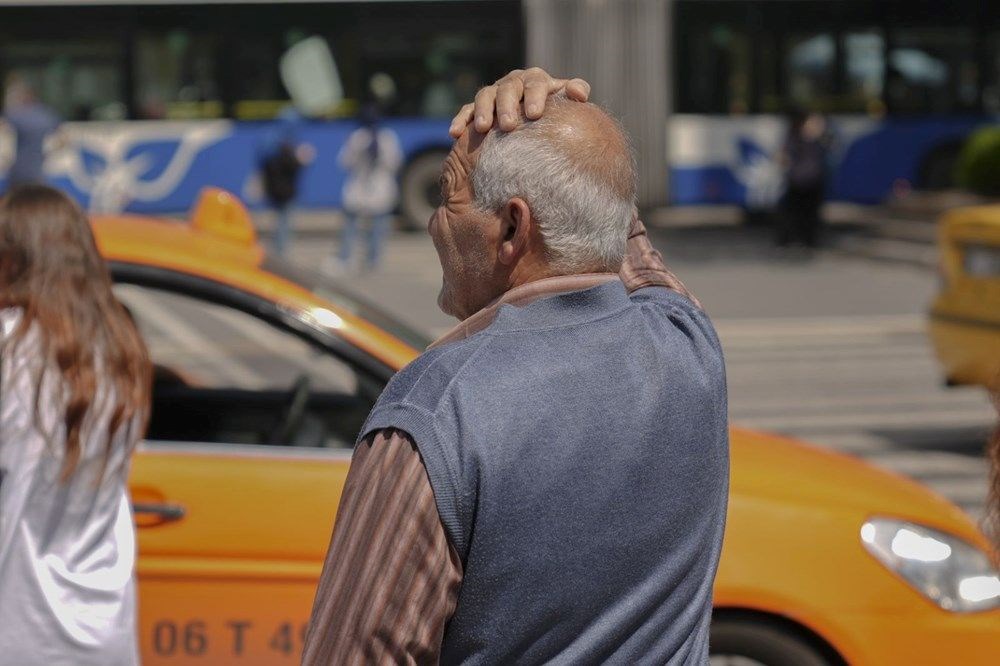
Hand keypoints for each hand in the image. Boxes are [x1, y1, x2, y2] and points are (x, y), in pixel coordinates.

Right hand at [449, 67, 590, 137]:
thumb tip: (580, 94)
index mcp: (535, 80)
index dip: (535, 96)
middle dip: (508, 106)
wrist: (534, 122)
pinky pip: (466, 111)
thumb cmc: (553, 113)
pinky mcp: (476, 108)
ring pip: (485, 96)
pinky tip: (455, 133)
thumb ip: (575, 92)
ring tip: (483, 128)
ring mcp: (493, 94)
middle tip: (510, 126)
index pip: (535, 83)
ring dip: (483, 111)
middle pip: (508, 89)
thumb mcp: (566, 103)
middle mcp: (513, 83)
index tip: (535, 114)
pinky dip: (461, 120)